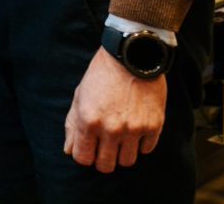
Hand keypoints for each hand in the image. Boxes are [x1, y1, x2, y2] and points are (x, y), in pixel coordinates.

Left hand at [63, 47, 166, 173]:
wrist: (131, 57)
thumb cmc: (101, 76)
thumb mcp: (80, 96)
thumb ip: (72, 125)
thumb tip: (69, 150)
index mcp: (88, 120)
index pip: (83, 159)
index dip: (84, 156)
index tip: (88, 149)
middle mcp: (111, 129)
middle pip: (106, 166)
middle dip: (103, 159)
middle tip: (105, 147)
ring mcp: (133, 129)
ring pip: (127, 161)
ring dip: (122, 153)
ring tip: (121, 137)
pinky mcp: (153, 126)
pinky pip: (146, 150)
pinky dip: (140, 144)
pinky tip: (136, 129)